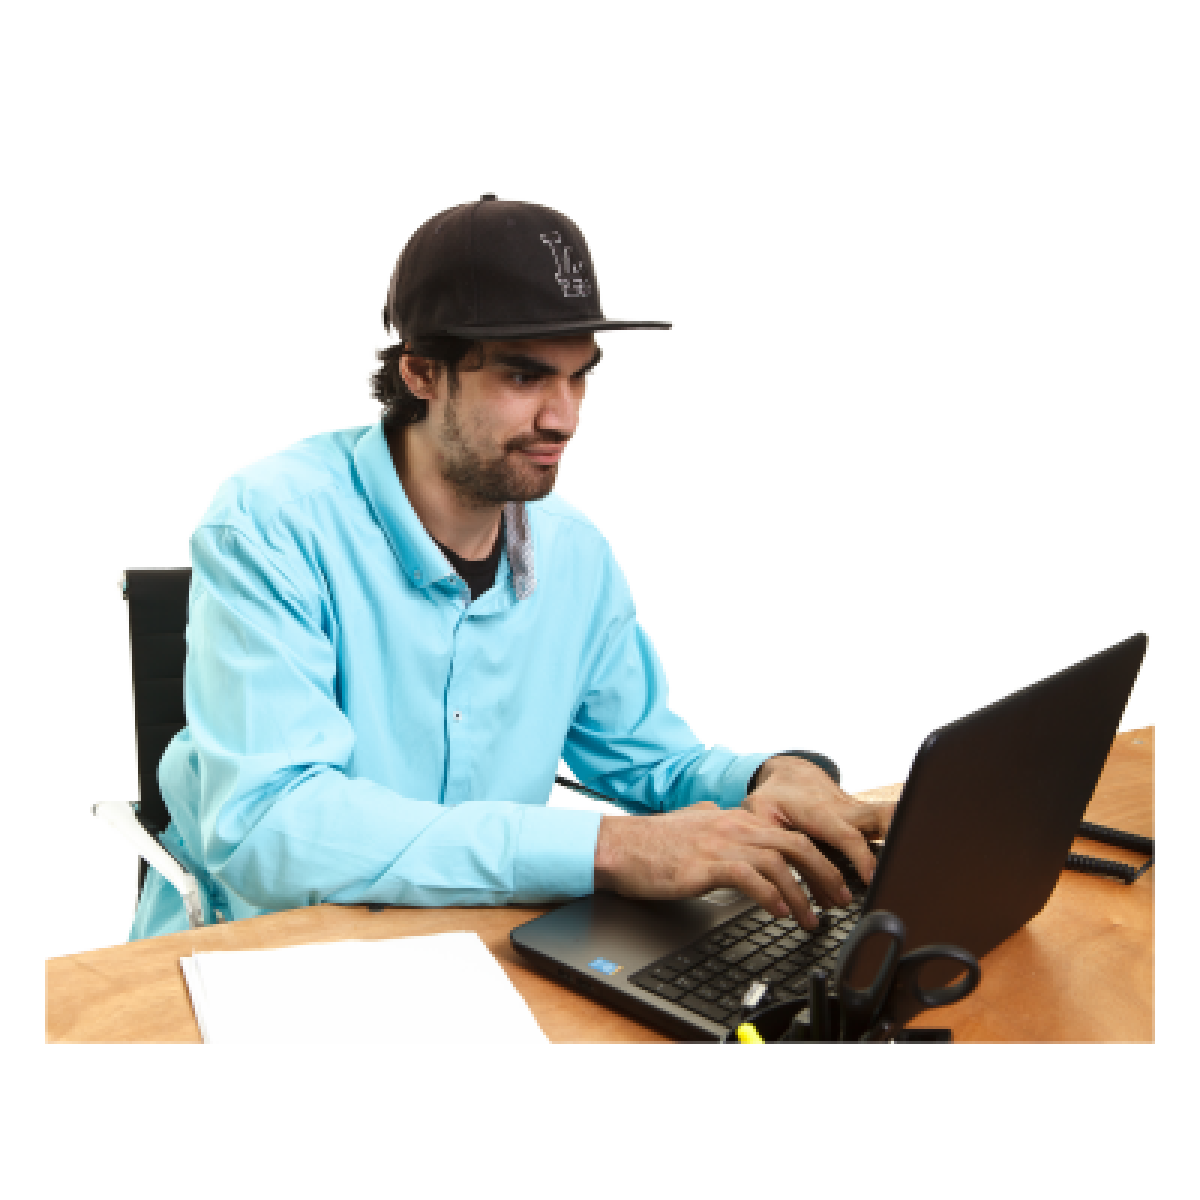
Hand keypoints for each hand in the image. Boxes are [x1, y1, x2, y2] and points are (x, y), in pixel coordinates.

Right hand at [594, 800, 842, 930]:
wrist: (618, 846)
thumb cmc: (651, 842)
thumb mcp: (692, 823)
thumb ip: (713, 819)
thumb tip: (722, 814)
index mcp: (735, 819)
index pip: (791, 833)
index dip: (819, 858)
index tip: (834, 882)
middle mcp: (734, 826)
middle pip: (796, 844)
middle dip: (825, 873)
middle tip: (840, 900)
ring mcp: (720, 843)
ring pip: (777, 862)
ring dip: (801, 893)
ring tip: (811, 918)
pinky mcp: (704, 864)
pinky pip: (747, 876)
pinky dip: (768, 894)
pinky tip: (778, 911)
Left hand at [741, 756, 896, 904]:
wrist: (790, 773)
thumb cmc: (774, 797)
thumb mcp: (761, 816)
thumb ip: (774, 847)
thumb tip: (790, 886)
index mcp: (821, 812)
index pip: (846, 836)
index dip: (860, 857)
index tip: (871, 878)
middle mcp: (845, 811)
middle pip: (881, 815)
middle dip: (897, 833)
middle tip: (909, 863)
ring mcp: (858, 813)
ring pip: (889, 815)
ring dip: (904, 832)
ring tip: (915, 864)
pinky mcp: (863, 818)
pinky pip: (885, 825)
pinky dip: (896, 839)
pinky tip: (904, 862)